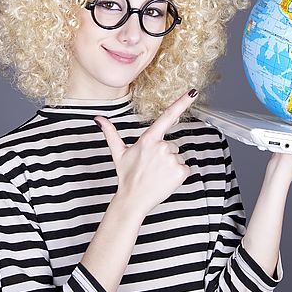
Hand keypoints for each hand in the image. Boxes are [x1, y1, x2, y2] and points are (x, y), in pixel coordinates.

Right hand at [95, 89, 198, 216]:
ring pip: (177, 157)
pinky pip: (184, 168)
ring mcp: (172, 159)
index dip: (182, 102)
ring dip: (170, 165)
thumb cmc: (127, 176)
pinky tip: (164, 179)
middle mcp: (161, 147)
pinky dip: (177, 175)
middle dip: (164, 155)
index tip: (192, 92)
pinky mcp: (180, 171)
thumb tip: (98, 119)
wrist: (133, 199)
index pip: (167, 116)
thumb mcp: (118, 153)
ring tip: (157, 174)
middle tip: (151, 167)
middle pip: (171, 145)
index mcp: (148, 139)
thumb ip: (110, 133)